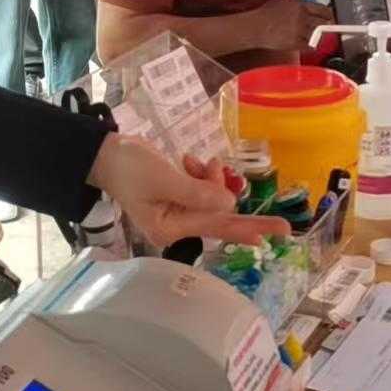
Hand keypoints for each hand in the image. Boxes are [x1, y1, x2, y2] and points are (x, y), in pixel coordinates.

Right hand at [87, 135, 290, 245]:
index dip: (246, 228)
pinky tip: (188, 160)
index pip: (216, 227)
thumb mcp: (164, 177)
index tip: (274, 235)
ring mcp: (178, 213)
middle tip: (284, 227)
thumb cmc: (130, 167)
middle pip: (221, 222)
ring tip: (194, 161)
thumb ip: (196, 192)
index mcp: (170, 228)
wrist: (106, 154)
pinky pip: (202, 190)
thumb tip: (229, 204)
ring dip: (211, 178)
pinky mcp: (179, 199)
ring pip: (213, 199)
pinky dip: (201, 174)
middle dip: (248, 217)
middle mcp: (176, 226)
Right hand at [258, 0, 331, 49]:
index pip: (323, 9)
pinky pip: (310, 46)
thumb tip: (311, 8)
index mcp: (300, 5)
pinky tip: (305, 44)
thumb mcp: (283, 1)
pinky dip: (310, 46)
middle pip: (323, 23)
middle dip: (326, 26)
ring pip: (316, 35)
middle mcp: (301, 17)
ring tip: (309, 35)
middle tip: (327, 28)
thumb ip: (299, 4)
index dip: (329, 14)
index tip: (332, 17)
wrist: (256, 27)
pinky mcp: (295, 43)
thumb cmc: (266, 13)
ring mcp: (299, 31)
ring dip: (316, 36)